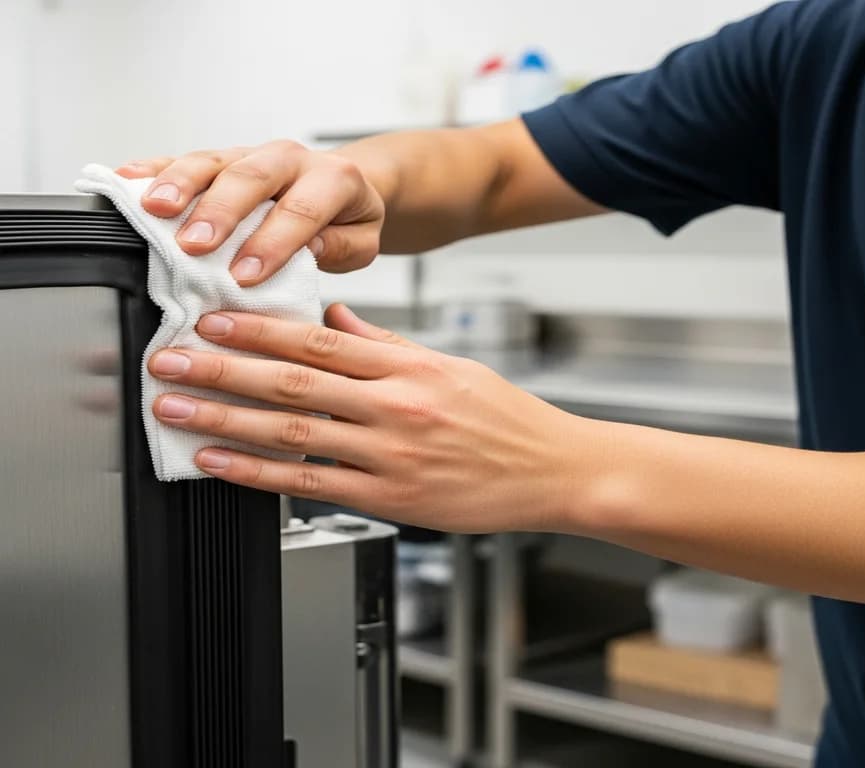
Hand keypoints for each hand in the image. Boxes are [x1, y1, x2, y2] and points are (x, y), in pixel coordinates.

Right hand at [116, 142, 384, 284]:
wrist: (342, 183)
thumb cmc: (348, 218)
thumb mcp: (363, 241)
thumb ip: (340, 246)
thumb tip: (309, 249)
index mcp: (332, 179)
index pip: (301, 209)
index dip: (272, 243)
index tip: (245, 275)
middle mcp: (288, 158)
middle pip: (250, 178)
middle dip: (219, 212)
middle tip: (193, 245)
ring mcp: (249, 154)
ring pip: (212, 162)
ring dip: (179, 185)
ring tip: (153, 210)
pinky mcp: (219, 158)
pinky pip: (183, 157)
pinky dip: (154, 168)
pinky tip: (127, 179)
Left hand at [146, 306, 595, 532]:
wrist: (553, 470)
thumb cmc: (507, 419)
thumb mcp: (449, 366)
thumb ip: (387, 344)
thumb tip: (335, 319)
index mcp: (410, 369)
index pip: (319, 343)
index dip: (258, 331)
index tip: (212, 321)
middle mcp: (396, 408)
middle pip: (293, 384)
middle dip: (223, 372)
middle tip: (172, 362)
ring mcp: (391, 457)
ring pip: (294, 434)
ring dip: (227, 422)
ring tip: (178, 413)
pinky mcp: (391, 499)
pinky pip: (313, 485)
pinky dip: (261, 474)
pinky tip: (222, 464)